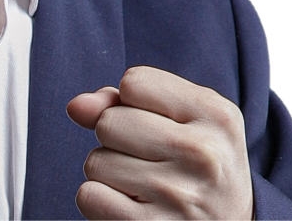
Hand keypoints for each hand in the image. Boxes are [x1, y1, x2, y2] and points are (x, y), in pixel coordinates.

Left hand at [66, 66, 253, 220]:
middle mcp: (203, 154)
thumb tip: (75, 107)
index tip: (159, 123)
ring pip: (96, 162)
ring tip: (144, 185)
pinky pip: (90, 197)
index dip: (132, 102)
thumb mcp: (182, 118)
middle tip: (151, 159)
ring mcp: (180, 197)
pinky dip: (100, 201)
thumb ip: (123, 101)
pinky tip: (131, 207)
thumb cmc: (197, 162)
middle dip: (116, 138)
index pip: (133, 83)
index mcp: (216, 115)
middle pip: (108, 122)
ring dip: (108, 173)